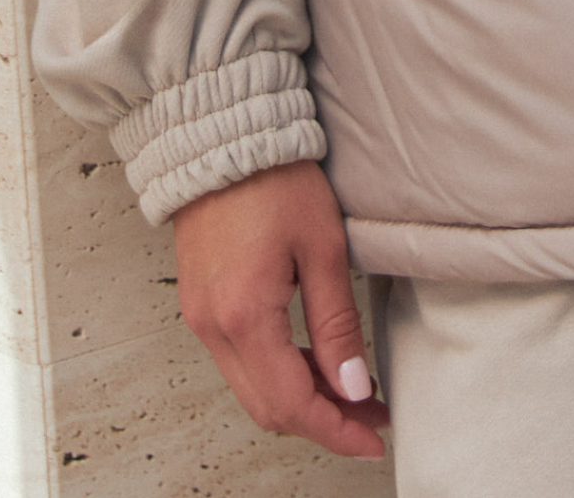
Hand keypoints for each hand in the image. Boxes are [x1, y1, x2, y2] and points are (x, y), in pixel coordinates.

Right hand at [173, 157, 387, 457]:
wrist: (221, 134)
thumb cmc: (273, 178)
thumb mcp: (324, 247)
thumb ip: (337, 324)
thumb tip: (354, 387)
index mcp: (244, 315)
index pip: (292, 403)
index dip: (336, 430)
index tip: (373, 438)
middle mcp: (213, 327)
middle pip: (268, 407)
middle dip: (323, 421)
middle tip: (370, 416)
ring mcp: (200, 317)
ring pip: (252, 389)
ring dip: (301, 400)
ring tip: (351, 391)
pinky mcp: (200, 304)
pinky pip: (238, 361)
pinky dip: (277, 373)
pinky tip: (313, 362)